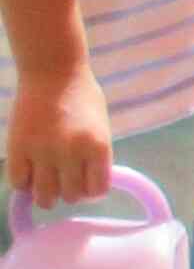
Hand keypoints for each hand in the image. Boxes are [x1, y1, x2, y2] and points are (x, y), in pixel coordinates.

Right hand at [6, 63, 111, 210]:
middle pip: (71, 196)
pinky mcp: (17, 148)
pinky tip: (29, 171)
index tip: (86, 182)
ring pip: (45, 196)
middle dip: (69, 191)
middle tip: (64, 180)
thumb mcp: (101, 126)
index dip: (92, 190)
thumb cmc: (82, 96)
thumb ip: (96, 155)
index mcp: (98, 147)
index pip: (98, 190)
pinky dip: (24, 183)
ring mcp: (43, 152)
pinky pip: (18, 183)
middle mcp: (72, 153)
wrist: (53, 72)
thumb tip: (90, 183)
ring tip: (45, 181)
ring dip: (46, 194)